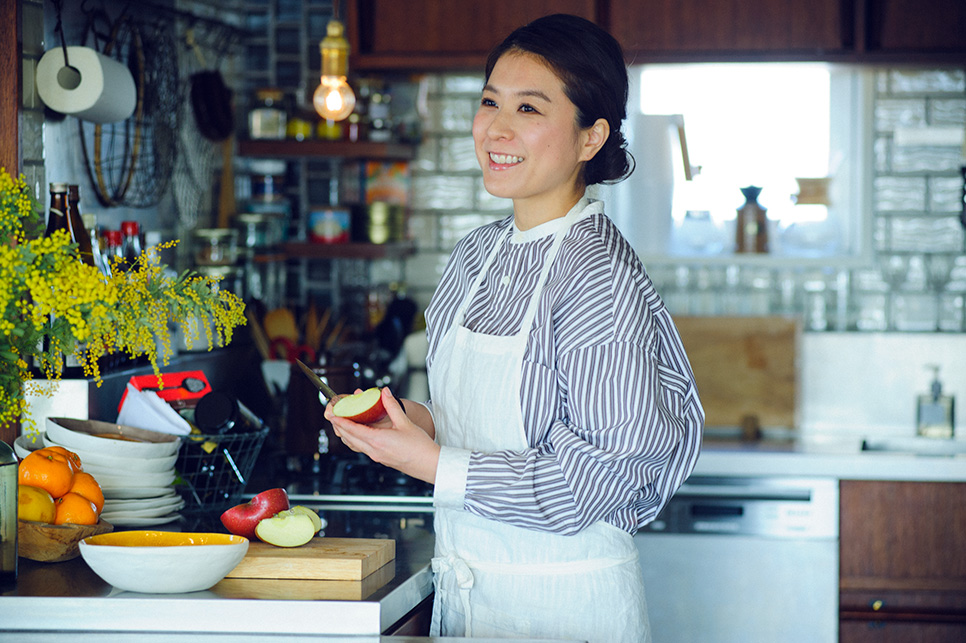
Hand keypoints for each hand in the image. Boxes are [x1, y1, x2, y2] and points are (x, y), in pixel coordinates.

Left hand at [325, 387, 439, 483]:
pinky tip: (360, 433)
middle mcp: (374, 450)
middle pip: (349, 438)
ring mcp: (377, 456)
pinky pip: (363, 448)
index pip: (352, 429)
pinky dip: (356, 440)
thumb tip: (385, 393)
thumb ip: (392, 406)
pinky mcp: (381, 458)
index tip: (332, 414)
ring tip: (343, 424)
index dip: (340, 421)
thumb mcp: (405, 422)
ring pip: (355, 445)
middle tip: (334, 416)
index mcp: (378, 440)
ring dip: (347, 435)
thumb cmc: (420, 447)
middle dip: (340, 427)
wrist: (429, 465)